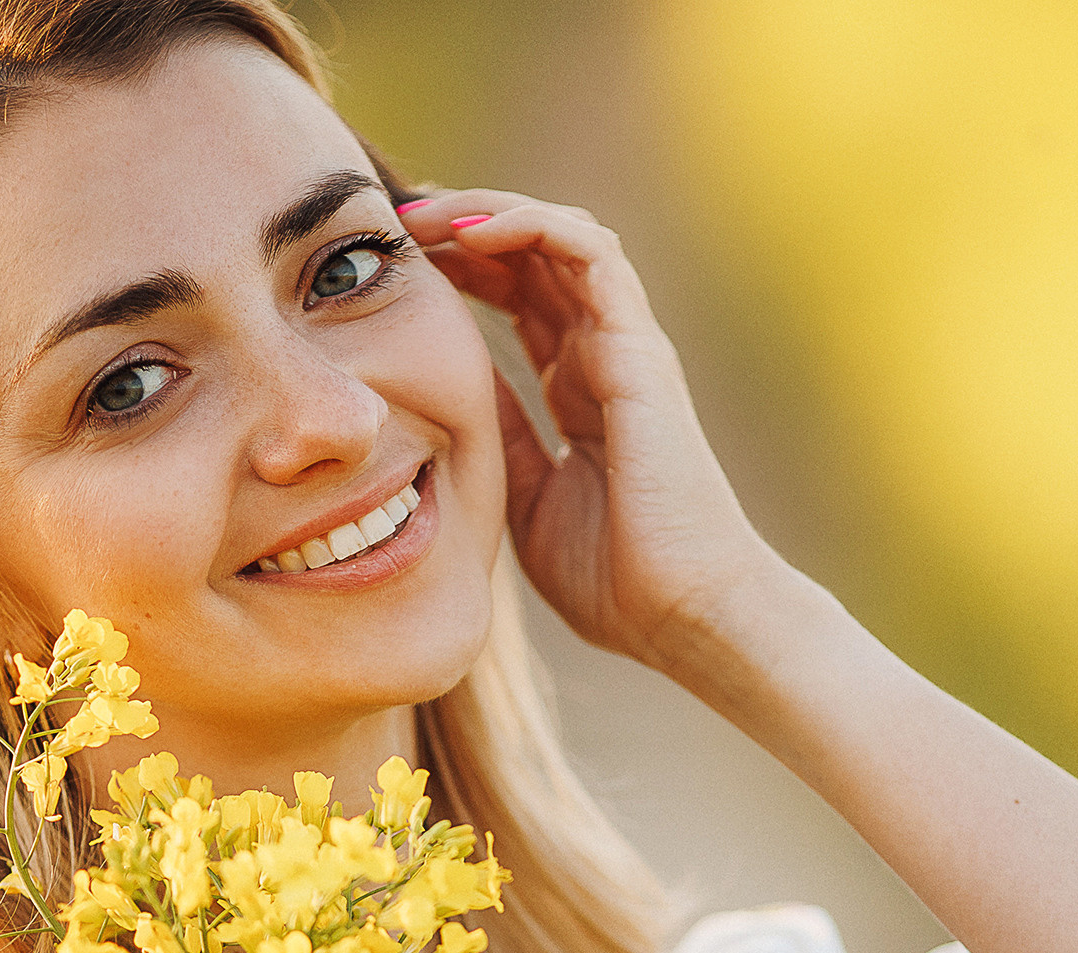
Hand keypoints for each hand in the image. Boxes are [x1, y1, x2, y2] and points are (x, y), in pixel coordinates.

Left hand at [400, 191, 785, 675]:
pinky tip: (472, 232)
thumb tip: (447, 399)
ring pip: (561, 235)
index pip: (519, 295)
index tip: (393, 264)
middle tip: (393, 221)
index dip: (461, 266)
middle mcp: (605, 354)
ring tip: (424, 215)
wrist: (684, 615)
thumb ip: (501, 440)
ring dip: (489, 212)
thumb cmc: (619, 581)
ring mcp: (625, 346)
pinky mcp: (638, 349)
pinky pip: (589, 254)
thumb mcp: (528, 499)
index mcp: (579, 388)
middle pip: (534, 254)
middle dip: (463, 225)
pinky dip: (532, 226)